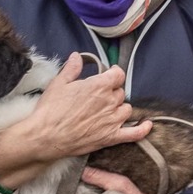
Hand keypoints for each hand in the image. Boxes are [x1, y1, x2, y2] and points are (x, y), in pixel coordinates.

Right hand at [0, 54, 153, 187]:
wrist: (45, 136)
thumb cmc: (50, 110)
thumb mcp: (58, 84)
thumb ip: (72, 69)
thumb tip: (77, 56)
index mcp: (99, 86)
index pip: (118, 74)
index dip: (113, 74)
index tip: (108, 75)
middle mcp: (110, 102)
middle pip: (120, 92)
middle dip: (111, 92)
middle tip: (97, 97)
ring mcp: (113, 120)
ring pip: (126, 109)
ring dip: (119, 108)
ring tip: (106, 110)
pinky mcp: (111, 137)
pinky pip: (134, 133)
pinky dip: (142, 129)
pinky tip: (147, 125)